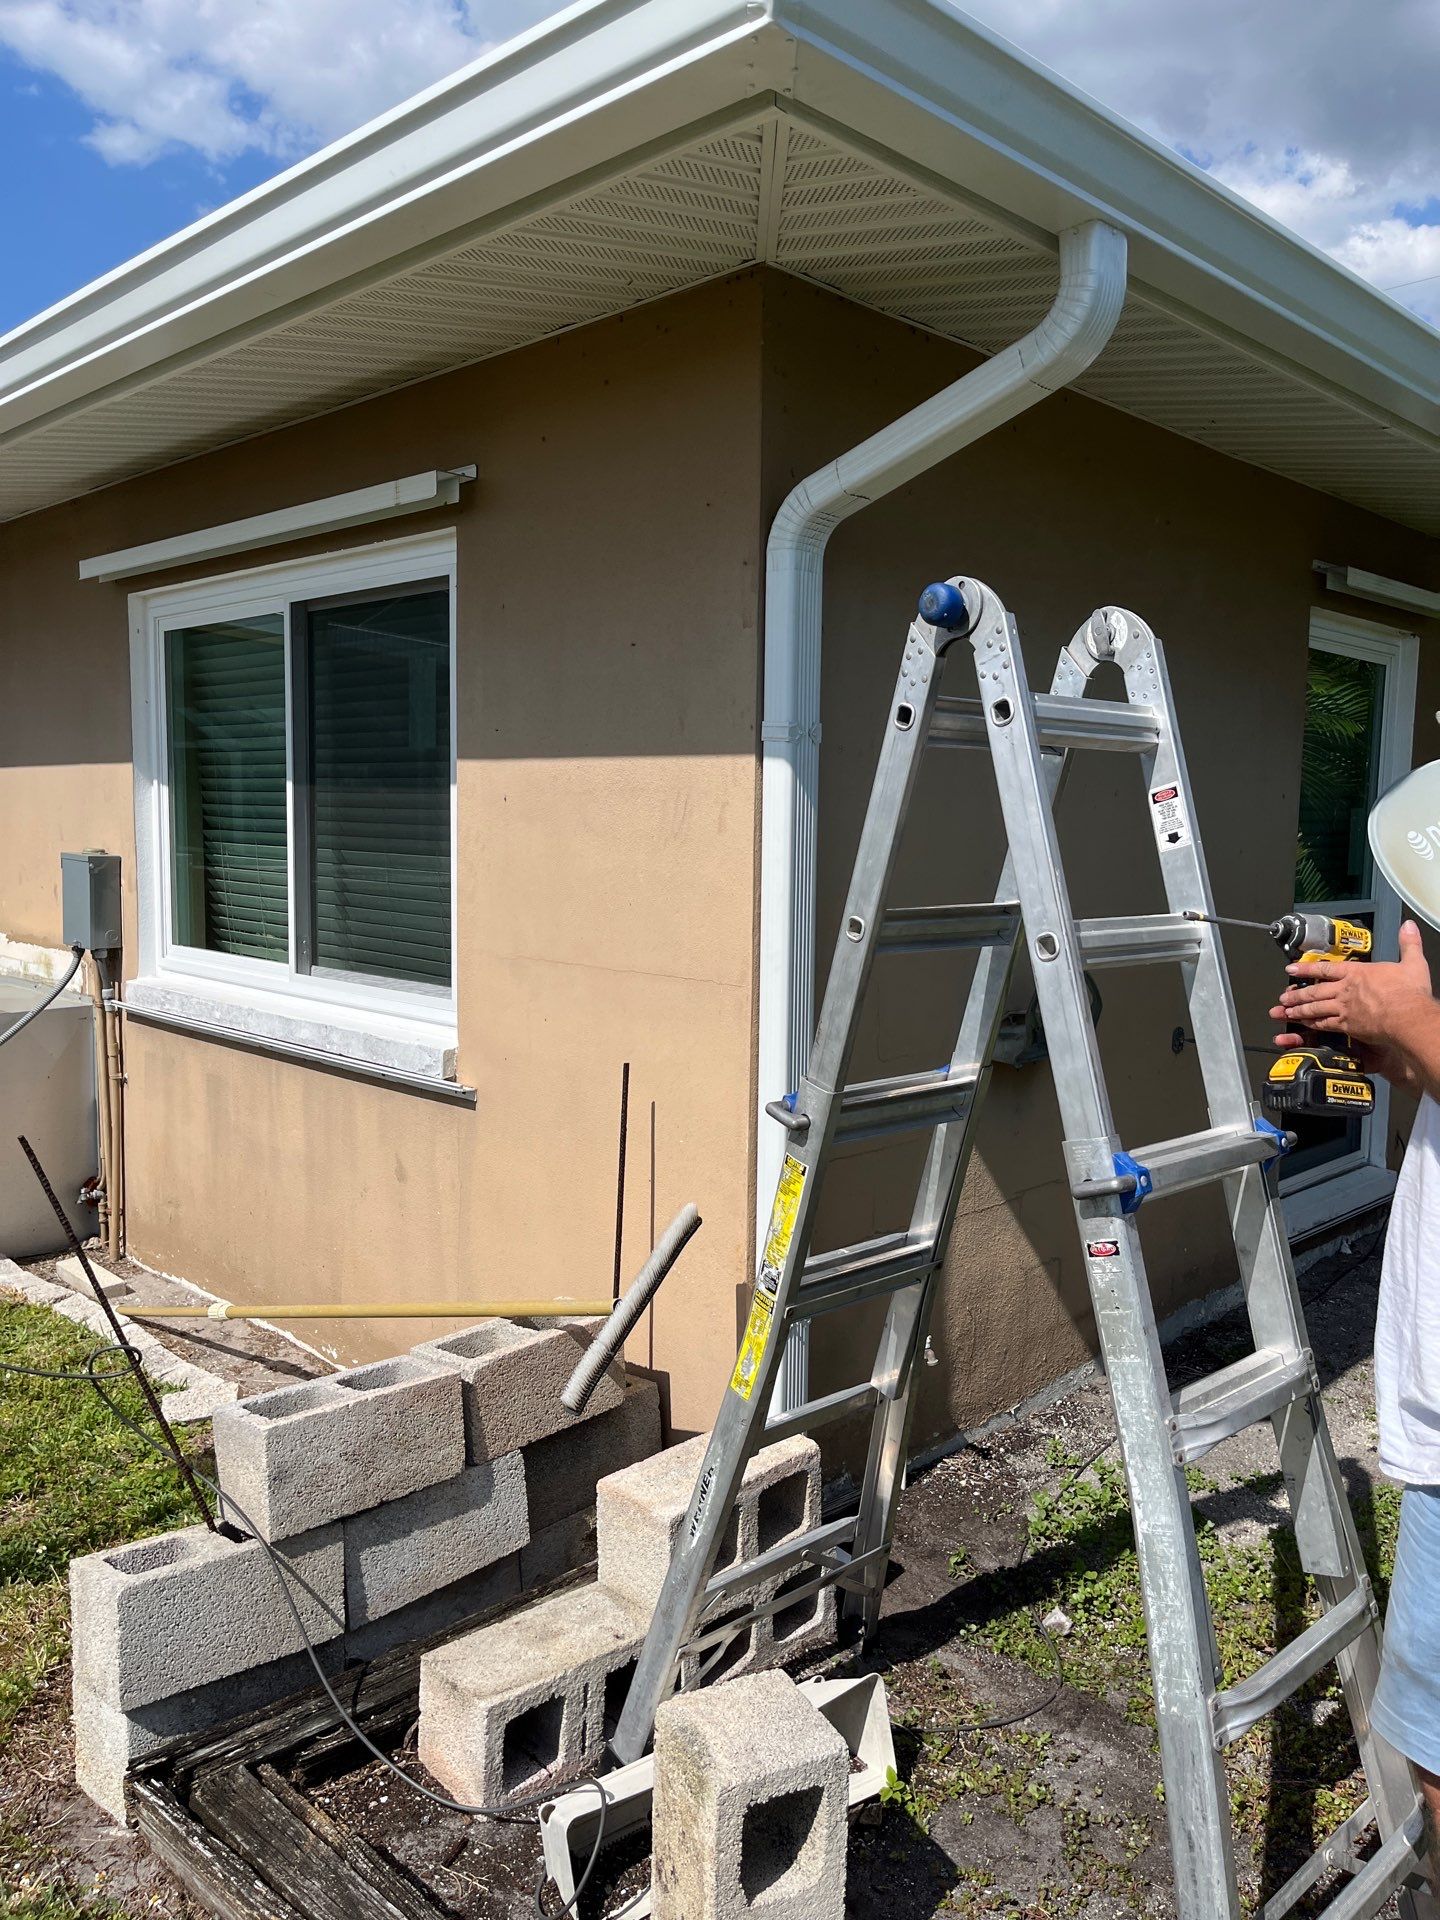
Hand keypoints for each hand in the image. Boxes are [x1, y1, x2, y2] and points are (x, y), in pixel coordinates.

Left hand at [1269, 919, 1432, 1047]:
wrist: (1408, 1017)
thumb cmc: (1409, 993)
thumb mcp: (1412, 963)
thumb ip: (1408, 943)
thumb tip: (1409, 926)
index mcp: (1357, 973)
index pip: (1325, 968)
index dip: (1306, 968)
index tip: (1291, 969)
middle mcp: (1345, 990)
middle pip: (1314, 991)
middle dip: (1296, 993)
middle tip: (1282, 996)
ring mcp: (1344, 1008)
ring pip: (1314, 1008)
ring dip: (1298, 1009)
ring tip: (1284, 1011)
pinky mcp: (1347, 1026)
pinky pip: (1324, 1024)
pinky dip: (1312, 1024)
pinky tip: (1305, 1025)